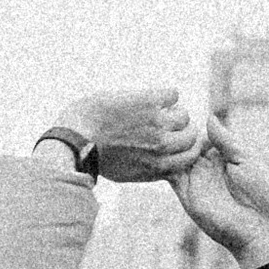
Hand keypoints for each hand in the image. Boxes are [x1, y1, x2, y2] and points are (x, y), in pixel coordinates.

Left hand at [39, 90, 205, 183]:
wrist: (76, 138)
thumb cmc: (97, 155)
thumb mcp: (126, 173)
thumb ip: (150, 171)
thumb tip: (166, 168)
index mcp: (158, 166)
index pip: (191, 155)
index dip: (187, 145)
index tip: (177, 138)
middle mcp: (162, 146)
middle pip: (191, 134)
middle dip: (181, 128)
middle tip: (167, 121)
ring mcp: (157, 124)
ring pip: (183, 114)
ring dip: (173, 110)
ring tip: (156, 109)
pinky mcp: (149, 102)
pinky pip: (173, 94)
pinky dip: (166, 94)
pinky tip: (152, 97)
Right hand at [173, 120, 268, 268]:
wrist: (258, 228)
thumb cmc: (260, 193)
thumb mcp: (244, 159)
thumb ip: (225, 140)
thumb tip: (208, 117)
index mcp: (220, 156)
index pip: (198, 135)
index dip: (188, 123)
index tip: (181, 110)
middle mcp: (204, 167)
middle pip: (182, 144)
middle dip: (174, 131)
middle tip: (170, 119)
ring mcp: (193, 180)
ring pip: (172, 156)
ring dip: (167, 144)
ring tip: (166, 130)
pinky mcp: (185, 194)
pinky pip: (169, 175)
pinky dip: (163, 161)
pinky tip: (163, 147)